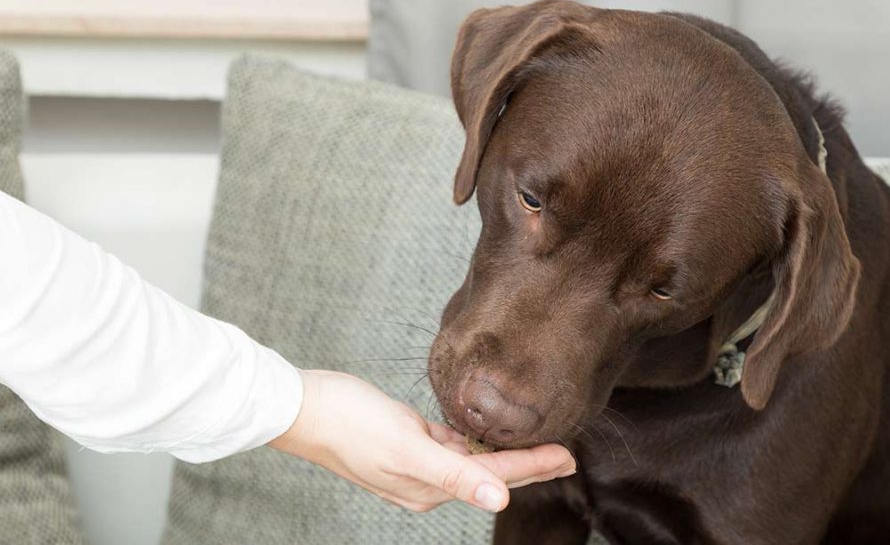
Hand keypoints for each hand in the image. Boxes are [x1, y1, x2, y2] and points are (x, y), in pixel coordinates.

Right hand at [268, 369, 576, 512]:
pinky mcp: (407, 442)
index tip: (569, 456)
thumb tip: (500, 501)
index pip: (495, 476)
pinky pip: (450, 445)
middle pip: (489, 472)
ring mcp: (416, 463)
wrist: (302, 407)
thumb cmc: (350, 424)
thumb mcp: (408, 448)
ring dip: (504, 451)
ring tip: (537, 442)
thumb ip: (456, 474)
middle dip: (529, 464)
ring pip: (473, 459)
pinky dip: (473, 439)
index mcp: (430, 487)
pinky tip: (489, 432)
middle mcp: (427, 482)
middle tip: (566, 454)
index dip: (535, 466)